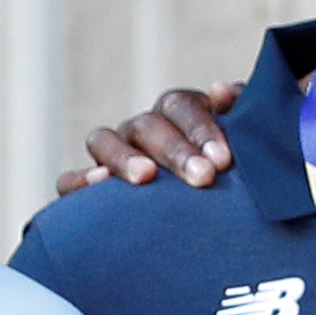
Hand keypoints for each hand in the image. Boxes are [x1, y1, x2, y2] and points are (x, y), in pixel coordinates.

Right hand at [55, 81, 241, 196]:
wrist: (207, 224)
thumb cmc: (232, 176)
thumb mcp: (246, 142)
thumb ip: (242, 114)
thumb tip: (220, 90)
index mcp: (177, 113)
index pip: (180, 106)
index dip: (201, 128)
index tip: (223, 159)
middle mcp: (141, 130)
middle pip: (147, 126)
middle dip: (176, 151)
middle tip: (203, 177)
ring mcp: (111, 154)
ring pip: (102, 141)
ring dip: (124, 157)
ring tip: (146, 177)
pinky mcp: (87, 187)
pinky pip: (69, 179)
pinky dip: (79, 181)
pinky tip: (98, 186)